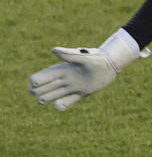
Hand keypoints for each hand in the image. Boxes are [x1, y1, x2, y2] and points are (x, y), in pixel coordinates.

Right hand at [30, 30, 145, 110]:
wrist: (111, 64)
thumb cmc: (97, 58)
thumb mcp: (82, 57)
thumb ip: (68, 55)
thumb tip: (53, 50)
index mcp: (59, 70)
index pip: (38, 78)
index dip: (35, 83)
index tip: (43, 83)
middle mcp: (63, 79)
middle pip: (40, 89)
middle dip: (38, 93)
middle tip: (48, 93)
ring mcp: (71, 87)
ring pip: (51, 97)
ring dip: (48, 99)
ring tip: (58, 97)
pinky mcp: (81, 93)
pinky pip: (66, 102)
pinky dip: (61, 105)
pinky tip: (63, 103)